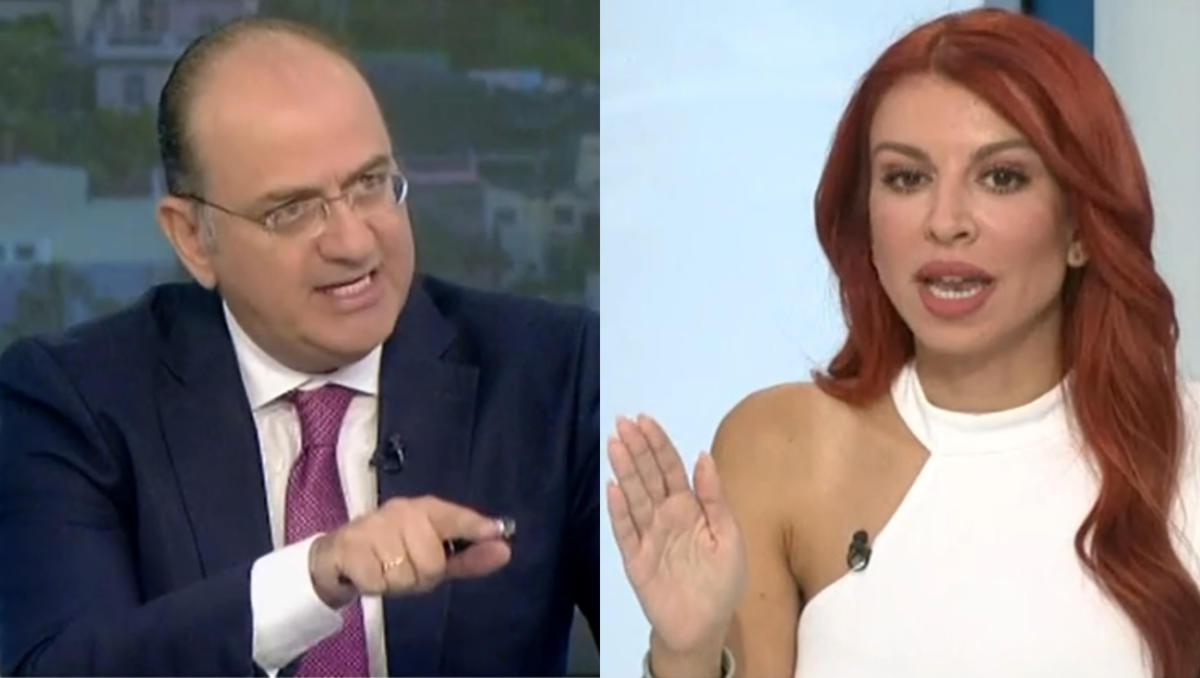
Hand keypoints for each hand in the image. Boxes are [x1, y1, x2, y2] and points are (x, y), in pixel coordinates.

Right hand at [308, 495, 510, 607]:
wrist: (337, 556)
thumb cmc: (394, 555)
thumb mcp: (432, 557)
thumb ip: (468, 557)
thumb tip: (505, 549)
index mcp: (425, 510)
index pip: (453, 516)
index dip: (474, 526)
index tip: (498, 535)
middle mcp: (401, 512)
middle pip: (431, 561)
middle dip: (421, 576)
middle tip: (406, 569)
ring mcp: (374, 526)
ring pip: (404, 574)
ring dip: (397, 583)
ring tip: (386, 571)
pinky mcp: (350, 545)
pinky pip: (377, 581)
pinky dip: (374, 586)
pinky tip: (367, 573)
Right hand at [606, 415, 745, 655]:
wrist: (704, 627)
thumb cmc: (720, 582)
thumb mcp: (729, 537)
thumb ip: (715, 499)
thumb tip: (703, 455)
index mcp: (689, 508)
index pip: (670, 469)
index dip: (658, 444)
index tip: (645, 419)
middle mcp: (665, 516)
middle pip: (648, 476)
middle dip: (637, 448)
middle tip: (622, 421)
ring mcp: (648, 536)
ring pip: (634, 496)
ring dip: (624, 470)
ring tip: (615, 443)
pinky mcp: (636, 559)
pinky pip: (626, 530)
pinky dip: (619, 510)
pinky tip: (613, 487)